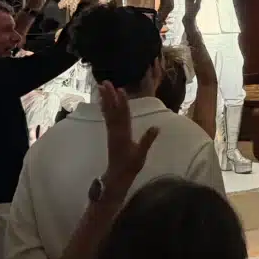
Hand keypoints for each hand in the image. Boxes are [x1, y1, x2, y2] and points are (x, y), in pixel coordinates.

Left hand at [98, 81, 158, 201]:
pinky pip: (107, 117)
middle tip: (106, 82)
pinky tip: (102, 101)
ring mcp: (112, 132)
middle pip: (113, 110)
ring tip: (101, 86)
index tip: (121, 90)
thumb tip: (156, 127)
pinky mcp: (111, 133)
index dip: (123, 103)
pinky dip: (104, 108)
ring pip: (108, 112)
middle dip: (110, 96)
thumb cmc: (131, 166)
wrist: (117, 176)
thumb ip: (147, 140)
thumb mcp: (141, 155)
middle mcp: (115, 131)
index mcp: (124, 134)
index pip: (124, 116)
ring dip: (105, 99)